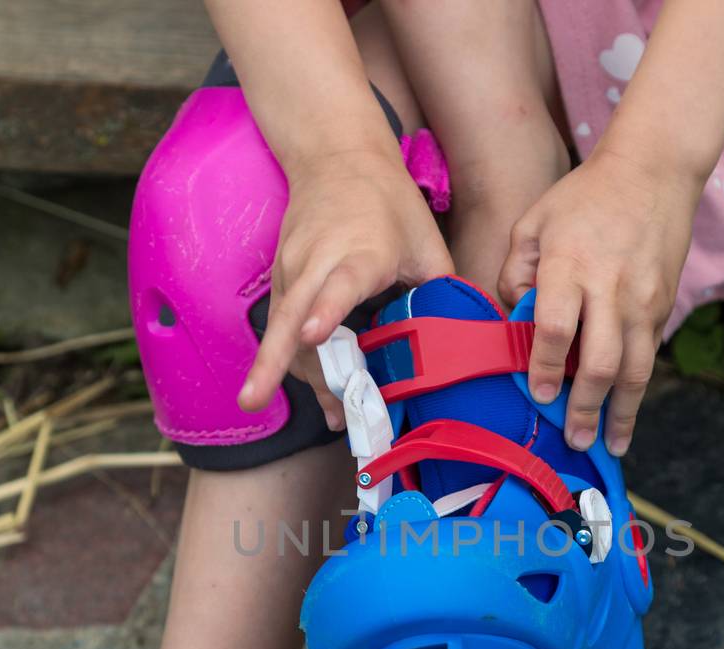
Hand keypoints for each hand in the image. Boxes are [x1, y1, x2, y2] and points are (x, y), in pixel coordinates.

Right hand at [239, 148, 452, 427]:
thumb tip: (469, 335)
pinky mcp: (280, 277)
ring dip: (297, 375)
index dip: (325, 311)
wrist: (335, 156)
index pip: (338, 284)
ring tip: (334, 416)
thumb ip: (443, 289)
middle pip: (288, 317)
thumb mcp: (426, 240)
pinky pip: (284, 327)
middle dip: (270, 360)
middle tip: (253, 400)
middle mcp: (317, 261)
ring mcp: (292, 269)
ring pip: (284, 332)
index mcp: (360, 251)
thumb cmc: (388, 201)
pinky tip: (327, 391)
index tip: (312, 335)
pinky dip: (299, 360)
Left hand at [498, 147, 698, 456]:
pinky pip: (650, 356)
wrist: (654, 171)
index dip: (545, 367)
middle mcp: (610, 288)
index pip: (555, 328)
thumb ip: (515, 271)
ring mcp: (643, 300)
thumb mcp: (534, 222)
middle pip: (600, 361)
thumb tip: (511, 318)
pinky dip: (637, 389)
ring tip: (609, 445)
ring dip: (621, 413)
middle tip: (574, 439)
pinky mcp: (664, 305)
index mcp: (570, 265)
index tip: (539, 395)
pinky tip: (626, 414)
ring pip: (635, 369)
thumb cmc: (584, 198)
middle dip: (586, 407)